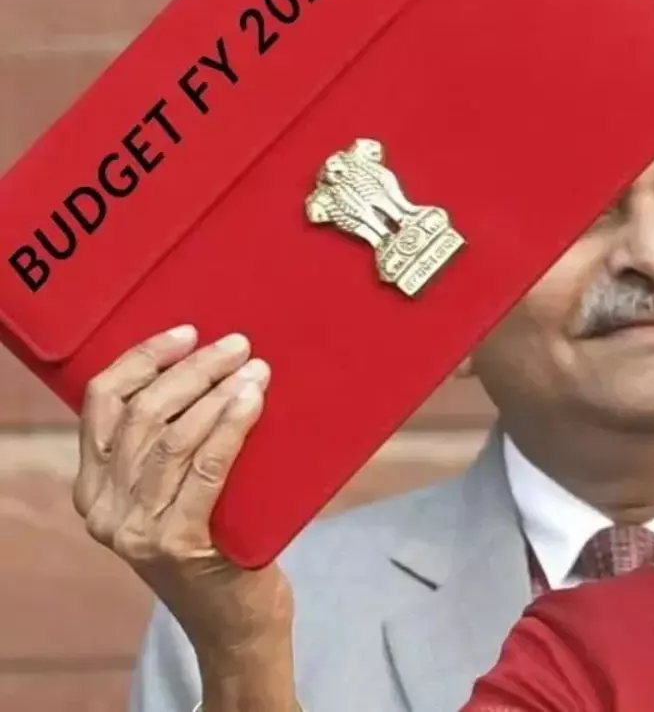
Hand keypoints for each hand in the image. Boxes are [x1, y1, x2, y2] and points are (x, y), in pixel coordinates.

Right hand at [72, 325, 291, 667]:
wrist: (235, 623)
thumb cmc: (218, 545)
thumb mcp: (177, 495)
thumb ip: (174, 450)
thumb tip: (213, 371)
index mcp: (94, 489)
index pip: (102, 404)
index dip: (142, 359)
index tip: (186, 332)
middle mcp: (105, 510)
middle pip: (142, 414)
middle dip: (192, 369)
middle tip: (238, 345)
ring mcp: (138, 529)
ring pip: (171, 437)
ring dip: (216, 392)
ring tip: (255, 368)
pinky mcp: (179, 544)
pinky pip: (206, 469)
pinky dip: (230, 427)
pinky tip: (252, 401)